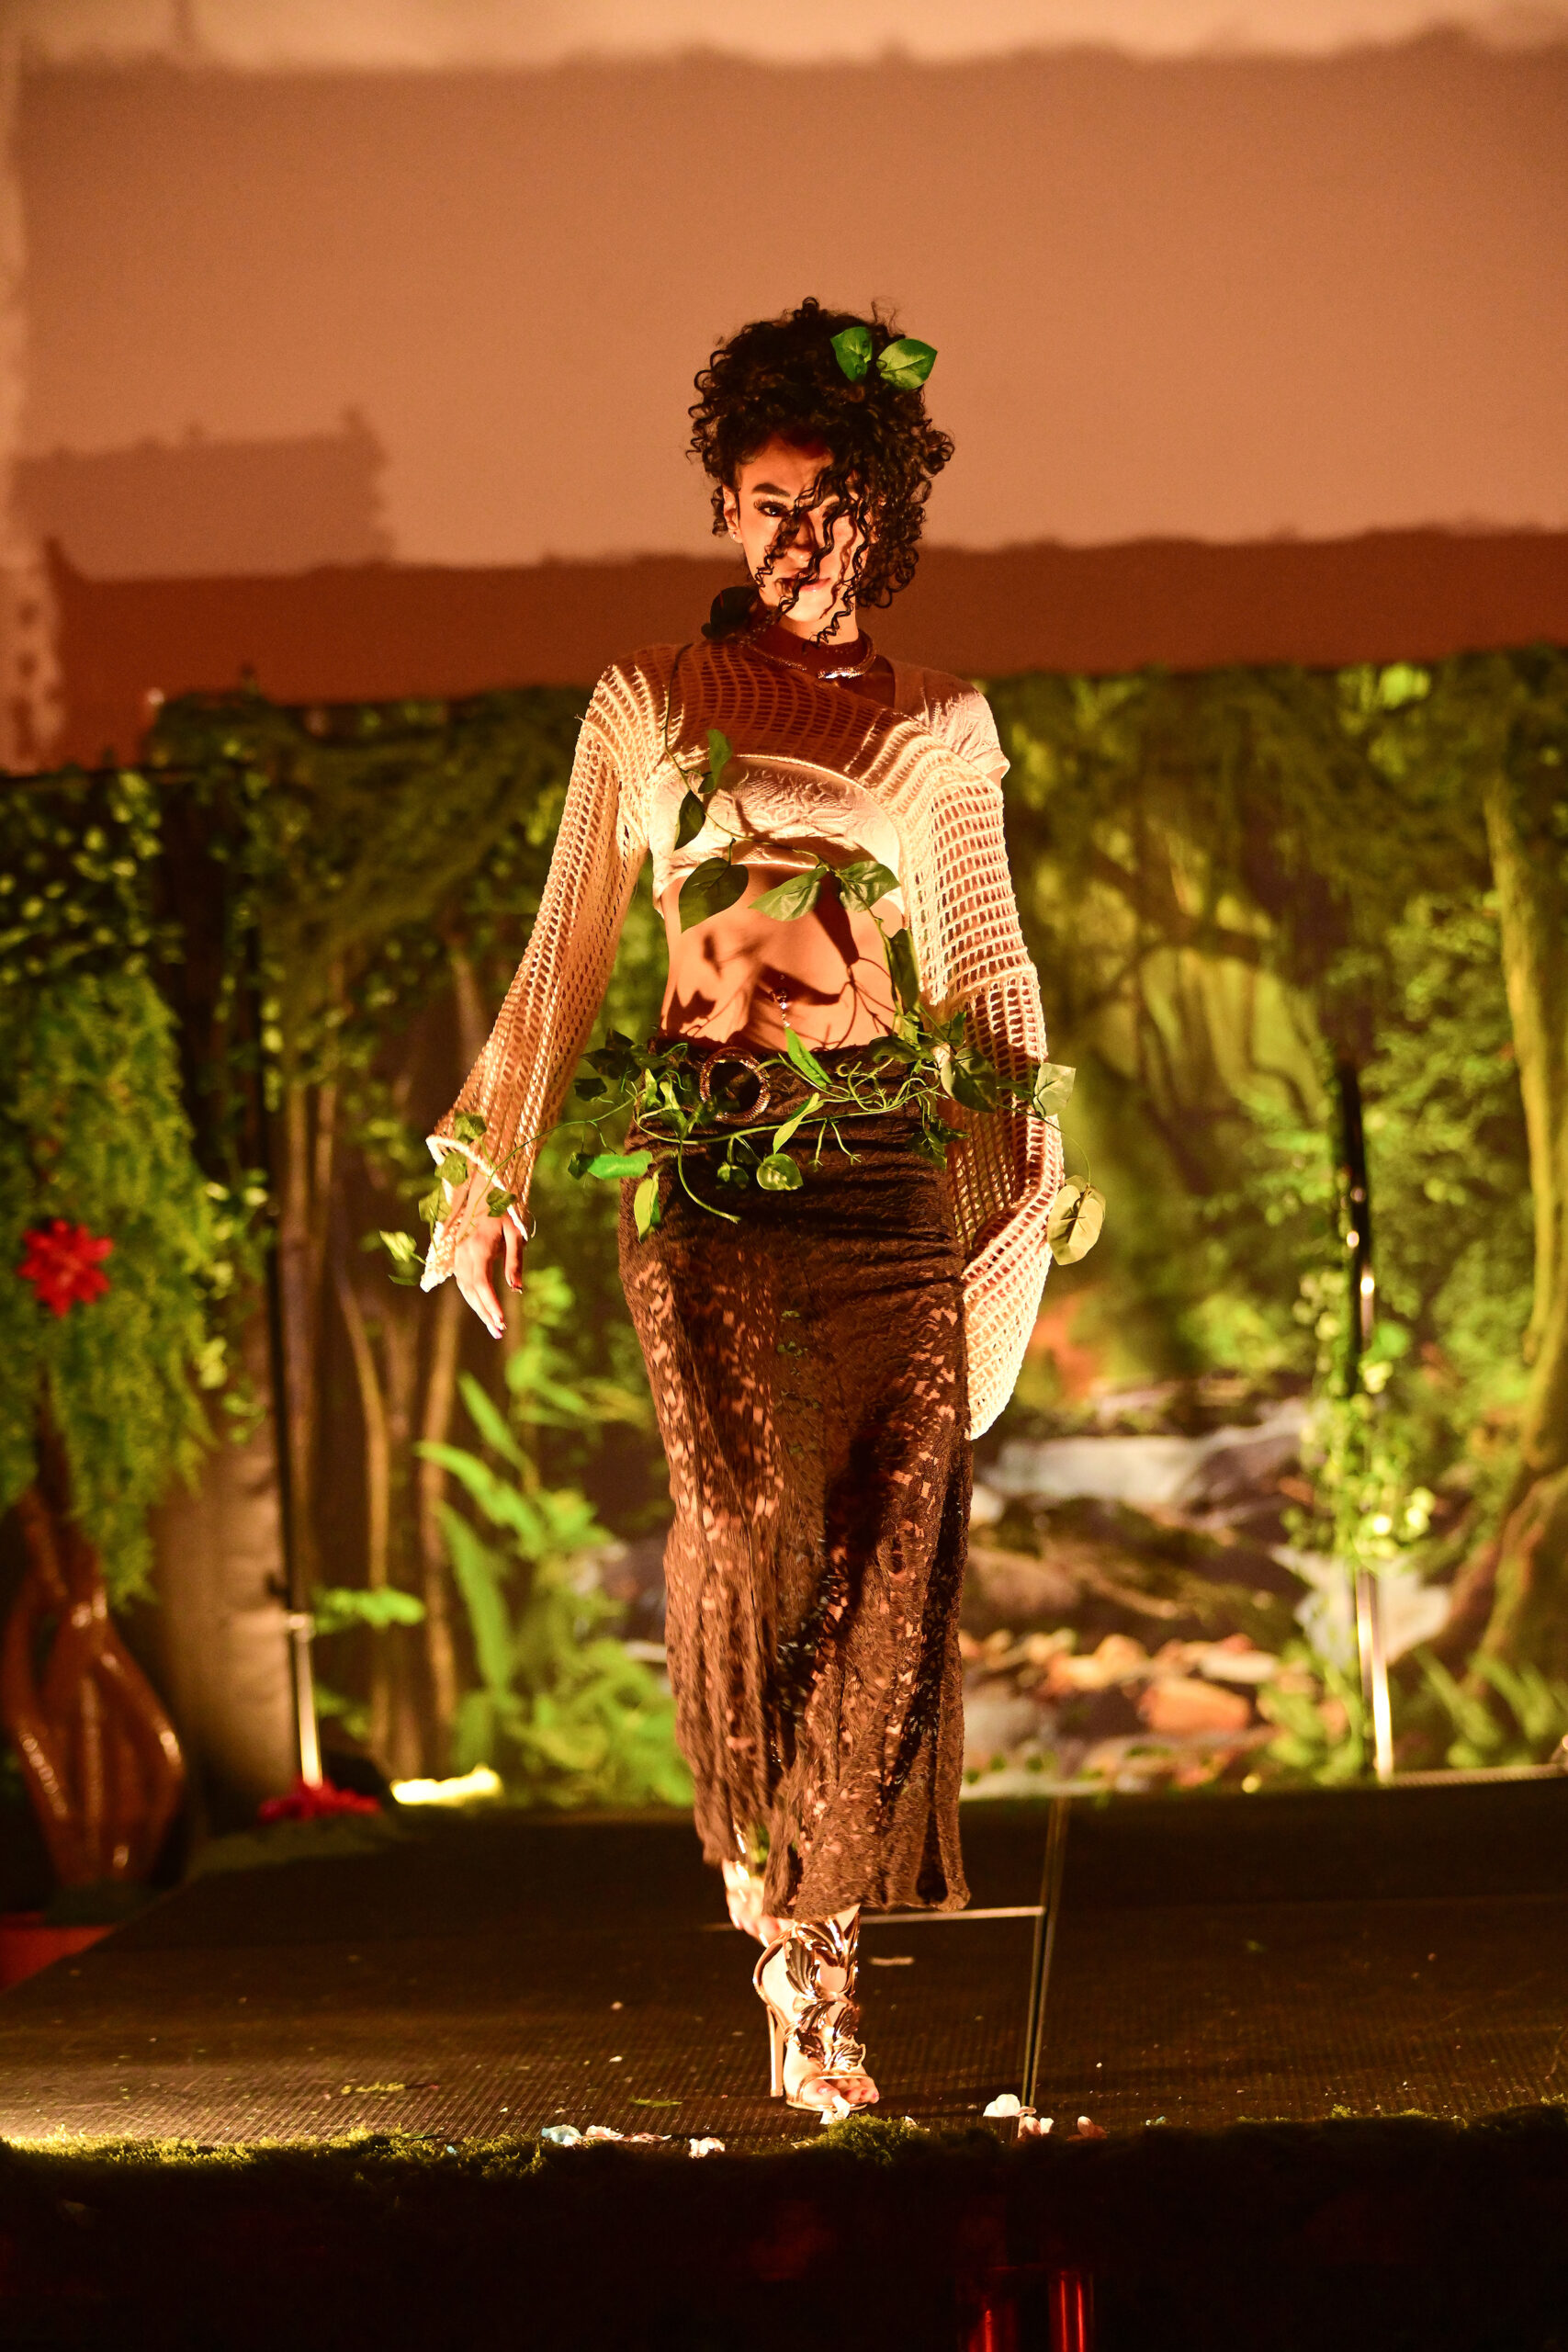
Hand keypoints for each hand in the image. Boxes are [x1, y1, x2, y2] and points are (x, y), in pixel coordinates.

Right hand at [450, 1179, 523, 1338]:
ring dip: (477, 1308)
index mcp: (478, 1247)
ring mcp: (457, 1253)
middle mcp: (463, 1253)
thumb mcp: (515, 1232)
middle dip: (485, 1313)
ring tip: (493, 1326)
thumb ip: (514, 1261)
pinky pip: (461, 1279)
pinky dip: (471, 1295)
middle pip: (471, 1291)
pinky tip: (482, 1307)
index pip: (482, 1284)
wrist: (482, 1186)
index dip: (491, 1305)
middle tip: (499, 1332)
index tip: (502, 1322)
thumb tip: (517, 1290)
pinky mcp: (456, 1252)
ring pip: (464, 1288)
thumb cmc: (504, 1207)